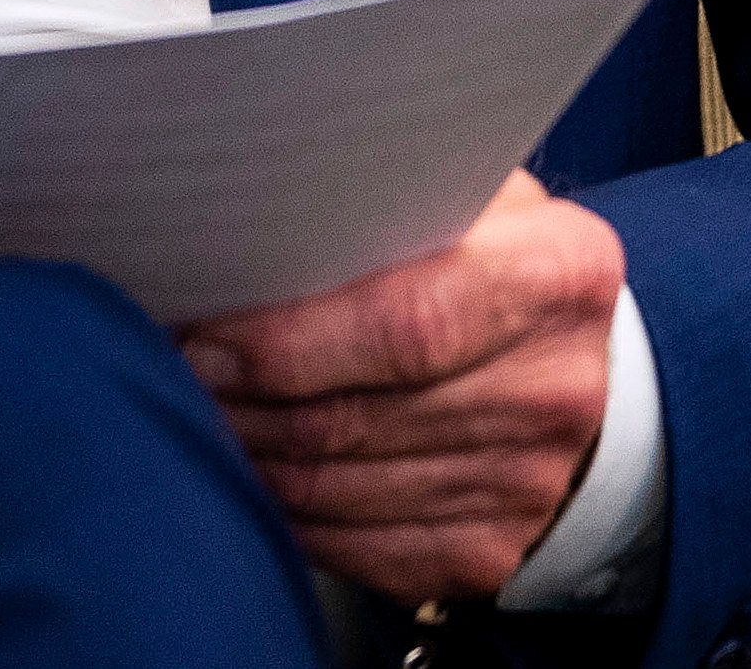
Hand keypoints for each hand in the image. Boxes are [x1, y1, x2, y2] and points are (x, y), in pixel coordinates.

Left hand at [182, 171, 622, 603]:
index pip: (407, 324)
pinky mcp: (483, 553)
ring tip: (198, 408)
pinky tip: (250, 463)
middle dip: (242, 399)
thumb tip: (239, 221)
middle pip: (356, 416)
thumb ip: (382, 200)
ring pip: (336, 489)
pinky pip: (349, 546)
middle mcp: (555, 388)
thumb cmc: (495, 262)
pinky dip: (283, 509)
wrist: (576, 369)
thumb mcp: (470, 197)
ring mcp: (525, 485)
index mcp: (559, 274)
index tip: (204, 333)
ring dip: (249, 453)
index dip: (290, 340)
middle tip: (174, 370)